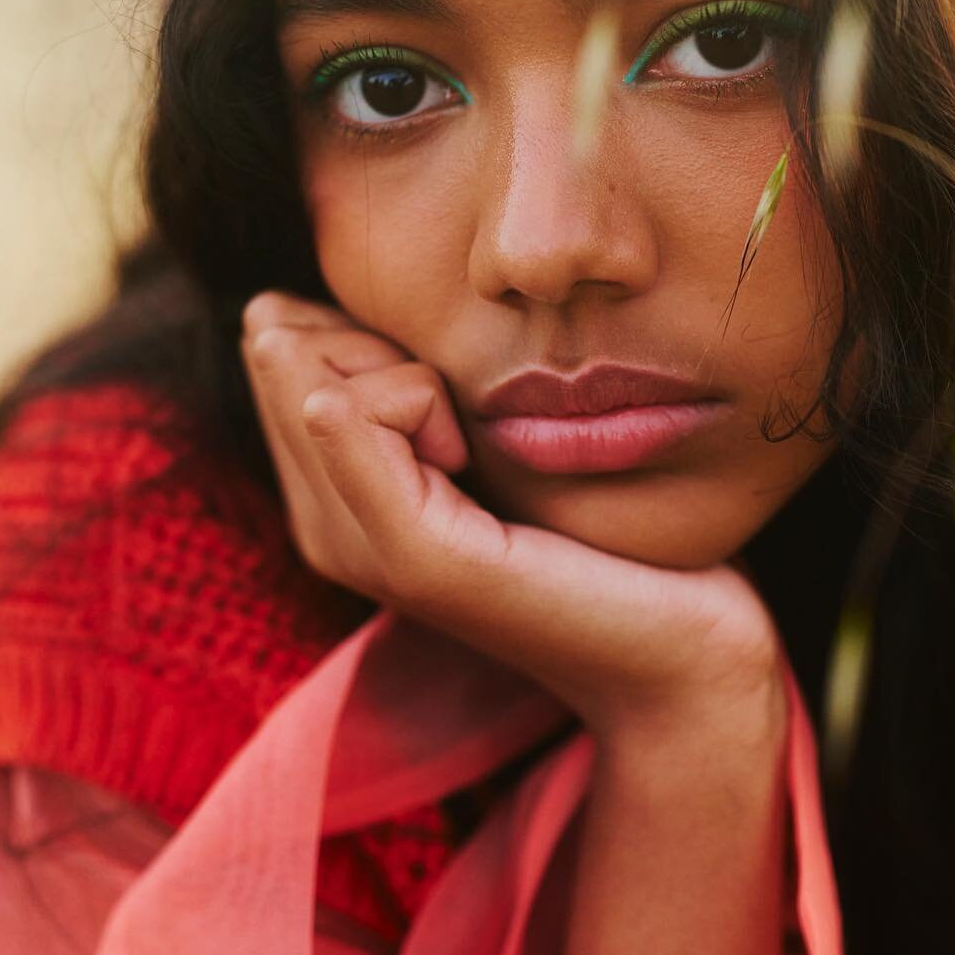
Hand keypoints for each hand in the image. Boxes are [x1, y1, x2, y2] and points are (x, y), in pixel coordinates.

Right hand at [239, 291, 784, 741]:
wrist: (679, 652)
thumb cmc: (603, 530)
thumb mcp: (488, 430)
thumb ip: (408, 381)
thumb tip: (297, 302)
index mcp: (335, 500)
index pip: (276, 344)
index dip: (360, 328)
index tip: (448, 393)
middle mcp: (326, 529)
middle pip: (285, 352)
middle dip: (372, 344)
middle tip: (463, 421)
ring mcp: (360, 550)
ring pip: (314, 373)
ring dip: (403, 372)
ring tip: (472, 445)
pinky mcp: (416, 553)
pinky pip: (348, 412)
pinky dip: (414, 396)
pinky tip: (467, 451)